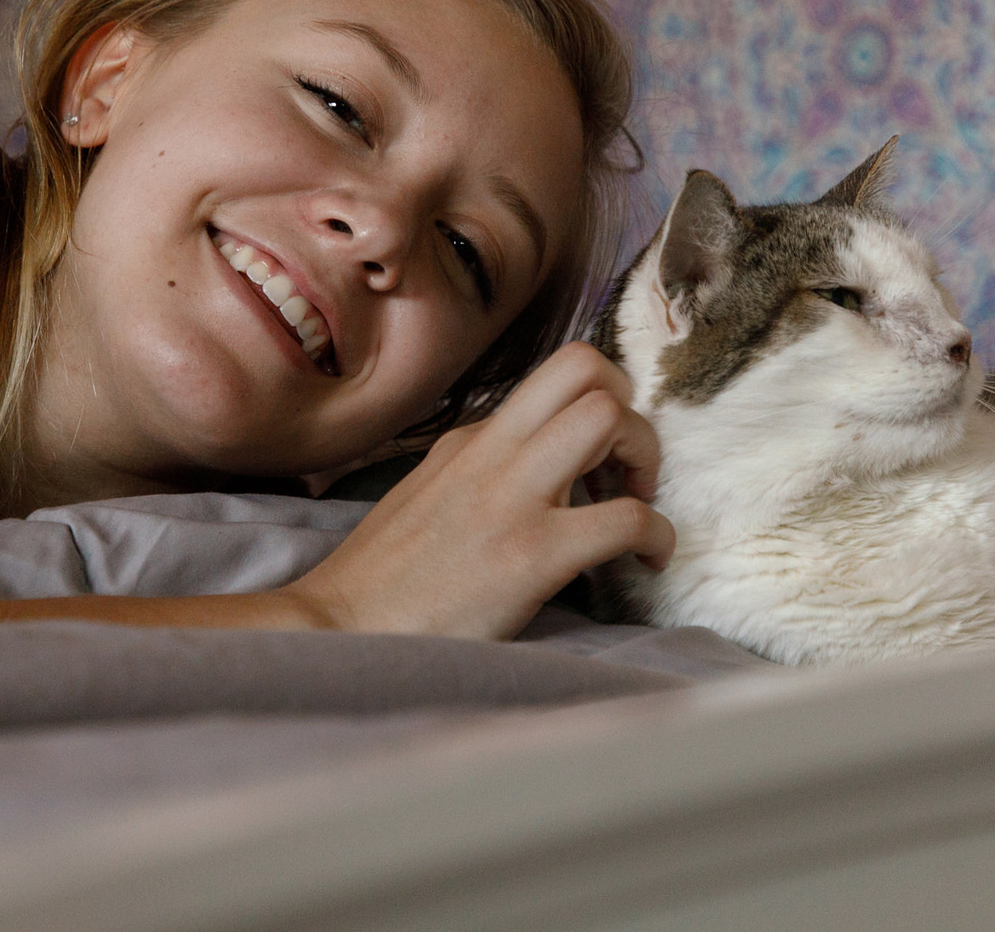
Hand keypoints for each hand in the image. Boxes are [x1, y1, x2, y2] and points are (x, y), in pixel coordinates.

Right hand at [286, 342, 674, 638]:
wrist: (338, 626)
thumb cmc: (382, 580)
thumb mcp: (423, 495)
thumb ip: (475, 472)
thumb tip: (530, 472)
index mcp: (469, 439)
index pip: (552, 381)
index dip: (595, 408)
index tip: (600, 460)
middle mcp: (492, 452)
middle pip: (585, 368)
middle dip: (630, 411)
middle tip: (629, 471)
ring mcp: (512, 497)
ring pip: (609, 418)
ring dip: (646, 456)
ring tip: (639, 504)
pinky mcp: (533, 554)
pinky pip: (626, 517)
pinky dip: (657, 534)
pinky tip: (648, 561)